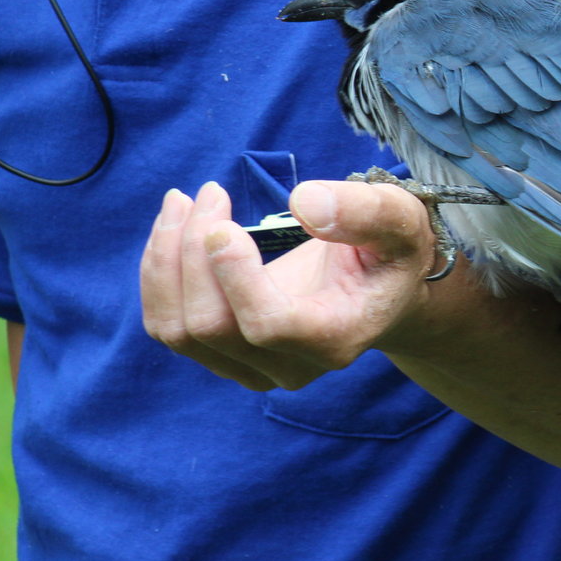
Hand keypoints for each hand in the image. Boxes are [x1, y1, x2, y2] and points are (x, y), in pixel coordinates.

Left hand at [139, 180, 444, 389]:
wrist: (381, 288)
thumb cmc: (390, 250)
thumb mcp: (400, 219)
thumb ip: (365, 211)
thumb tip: (303, 203)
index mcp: (336, 337)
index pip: (267, 326)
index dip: (233, 277)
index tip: (222, 224)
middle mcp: (291, 366)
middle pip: (210, 325)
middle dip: (191, 251)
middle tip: (208, 191)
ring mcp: (253, 368)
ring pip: (178, 330)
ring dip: (165, 259)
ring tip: (182, 202)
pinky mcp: (223, 356)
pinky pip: (168, 325)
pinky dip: (159, 273)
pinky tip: (177, 228)